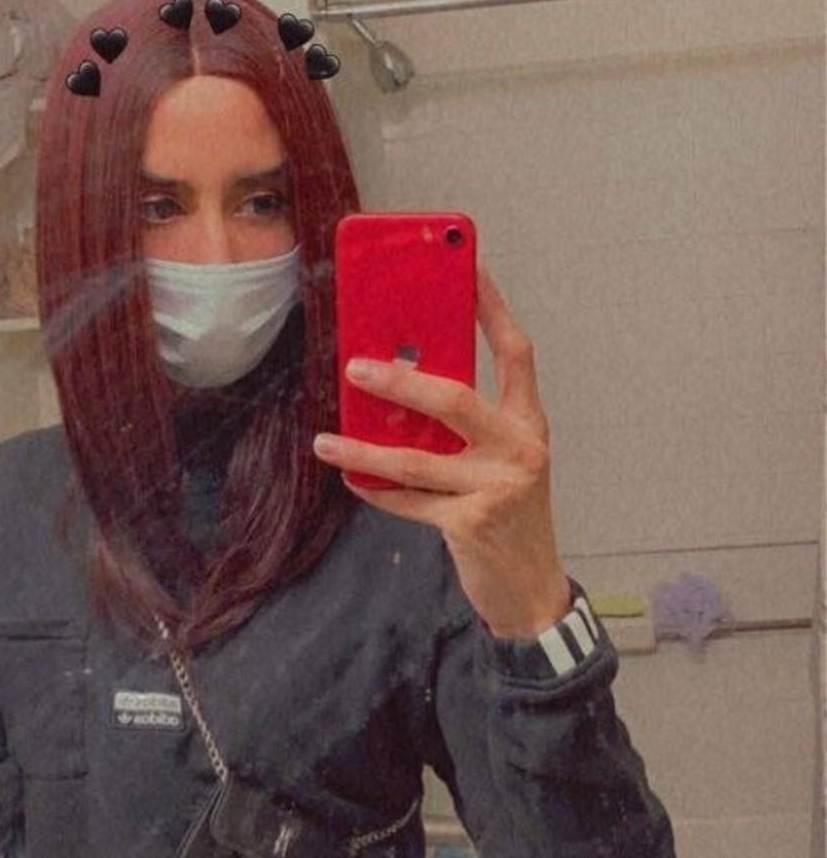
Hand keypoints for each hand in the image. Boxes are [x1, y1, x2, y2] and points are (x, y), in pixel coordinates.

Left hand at [312, 263, 571, 637]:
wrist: (531, 588)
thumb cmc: (510, 515)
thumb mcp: (501, 460)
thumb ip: (466, 426)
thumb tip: (403, 386)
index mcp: (529, 424)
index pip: (516, 354)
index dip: (493, 308)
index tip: (469, 269)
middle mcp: (519, 450)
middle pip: (455, 399)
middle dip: (401, 380)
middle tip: (356, 368)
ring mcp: (497, 488)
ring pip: (417, 458)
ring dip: (363, 448)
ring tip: (326, 439)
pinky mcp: (470, 524)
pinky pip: (408, 500)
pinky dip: (376, 489)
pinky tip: (351, 478)